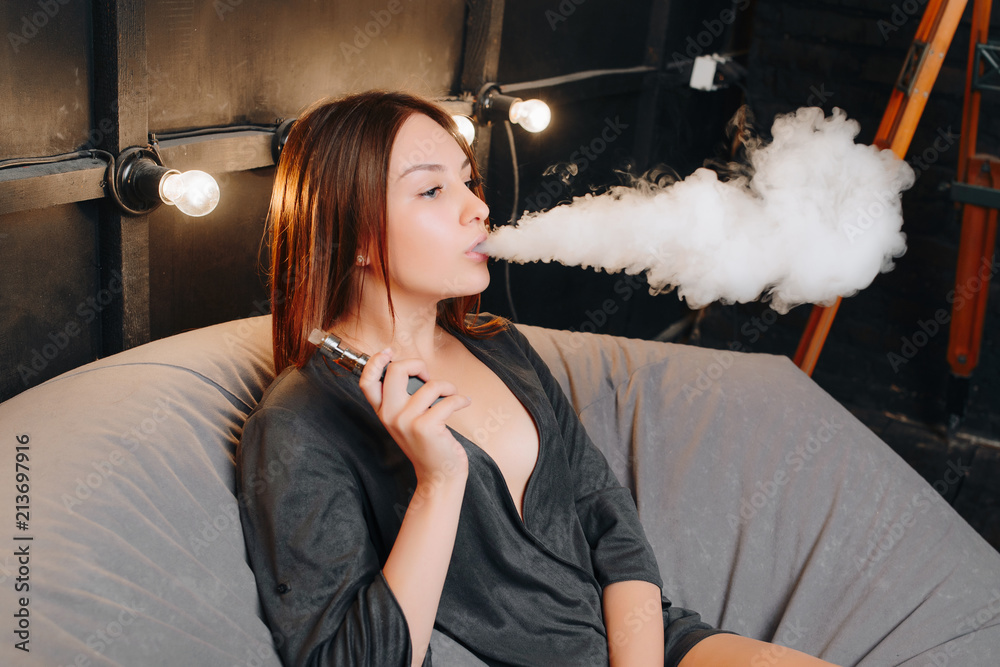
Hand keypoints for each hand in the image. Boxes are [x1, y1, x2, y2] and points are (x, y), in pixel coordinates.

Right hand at [359, 348, 469, 483]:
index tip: (389, 352)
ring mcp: (406, 422)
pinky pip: (447, 400)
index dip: (376, 361)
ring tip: (453, 395)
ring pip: (430, 384)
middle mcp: (390, 416)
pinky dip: (460, 399)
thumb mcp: (407, 420)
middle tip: (428, 376)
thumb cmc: (428, 444)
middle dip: (417, 364)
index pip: (367, 382)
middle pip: (396, 371)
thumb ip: (403, 398)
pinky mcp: (425, 427)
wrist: (438, 476)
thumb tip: (413, 368)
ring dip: (448, 386)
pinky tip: (463, 403)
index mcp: (383, 412)